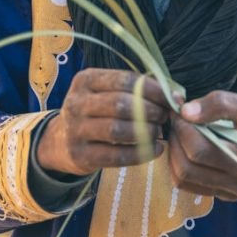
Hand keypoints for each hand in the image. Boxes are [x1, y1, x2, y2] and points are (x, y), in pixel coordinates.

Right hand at [37, 69, 170, 175]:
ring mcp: (75, 130)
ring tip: (158, 132)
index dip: (152, 89)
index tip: (171, 98)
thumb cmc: (96, 112)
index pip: (125, 80)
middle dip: (149, 111)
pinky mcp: (80, 156)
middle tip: (164, 117)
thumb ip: (136, 90)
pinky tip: (156, 149)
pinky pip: (116, 156)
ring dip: (145, 132)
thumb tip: (175, 96)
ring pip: (117, 130)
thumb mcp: (106, 93)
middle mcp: (76, 103)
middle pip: (120, 104)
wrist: (61, 142)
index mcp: (85, 80)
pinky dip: (141, 153)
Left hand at [168, 91, 236, 200]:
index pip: (198, 149)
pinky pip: (192, 185)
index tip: (180, 110)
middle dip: (175, 140)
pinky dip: (183, 165)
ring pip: (184, 179)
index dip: (182, 128)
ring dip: (175, 154)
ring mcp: (231, 192)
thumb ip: (220, 104)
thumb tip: (185, 111)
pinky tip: (191, 147)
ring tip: (183, 133)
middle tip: (179, 121)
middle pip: (186, 167)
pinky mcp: (226, 194)